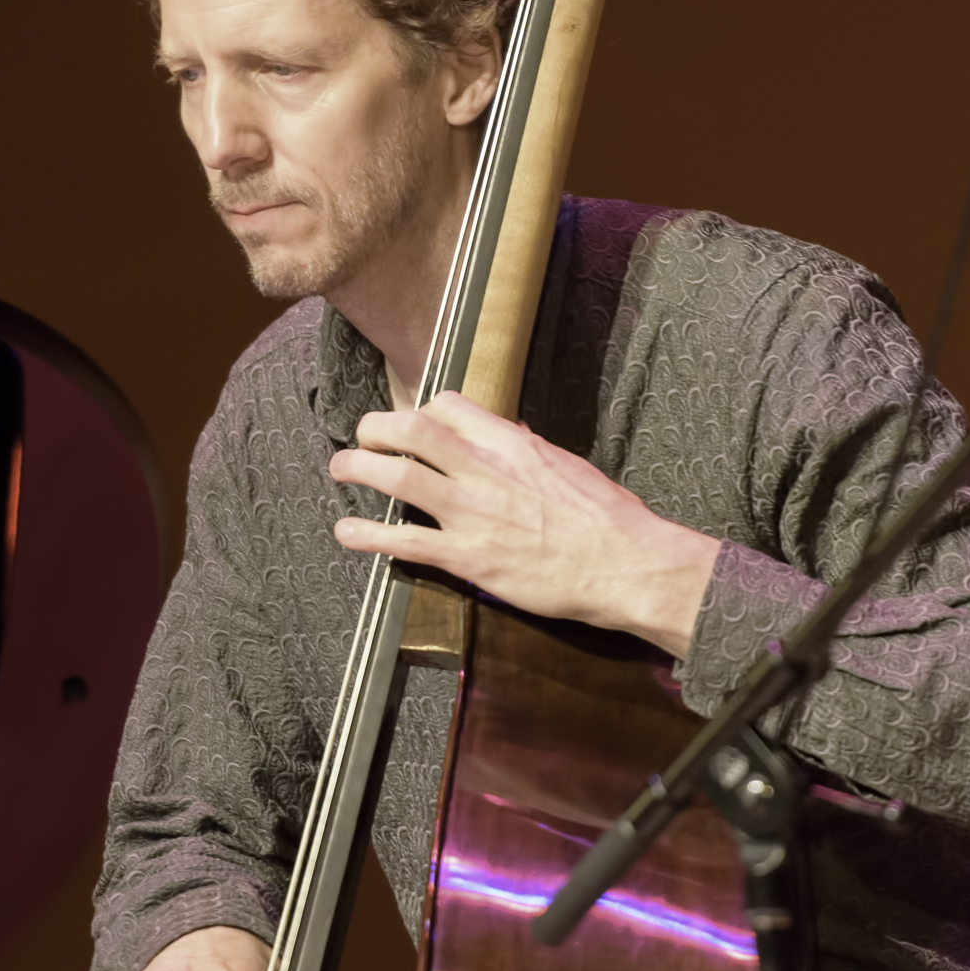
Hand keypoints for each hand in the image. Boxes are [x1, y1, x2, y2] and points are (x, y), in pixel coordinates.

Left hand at [327, 390, 718, 656]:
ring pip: (399, 476)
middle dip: (376, 428)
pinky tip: (348, 532)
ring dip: (359, 469)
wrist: (627, 564)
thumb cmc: (608, 519)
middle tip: (363, 437)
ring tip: (341, 470)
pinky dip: (368, 534)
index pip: (449, 406)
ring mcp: (473, 512)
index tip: (411, 424)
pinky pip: (405, 540)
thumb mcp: (566, 466)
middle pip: (412, 429)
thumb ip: (529, 452)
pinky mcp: (468, 557)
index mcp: (513, 443)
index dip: (420, 411)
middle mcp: (486, 469)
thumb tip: (511, 438)